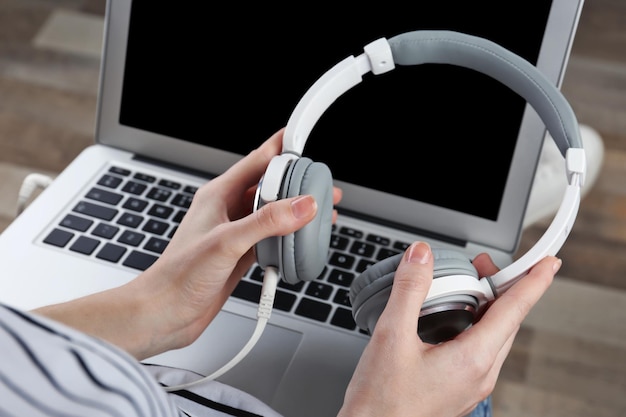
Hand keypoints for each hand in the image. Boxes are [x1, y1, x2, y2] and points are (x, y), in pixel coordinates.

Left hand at [35, 128, 341, 359]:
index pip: (257, 161)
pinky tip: (300, 244)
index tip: (302, 138)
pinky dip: (288, 239)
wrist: (166, 312)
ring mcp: (235, 233)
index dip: (281, 148)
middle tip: (322, 183)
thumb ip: (266, 222)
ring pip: (273, 213)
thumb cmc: (179, 275)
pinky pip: (271, 239)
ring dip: (296, 213)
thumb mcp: (227, 242)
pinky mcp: (241, 254)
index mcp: (219, 194)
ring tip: (320, 213)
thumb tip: (302, 205)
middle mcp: (227, 210)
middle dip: (297, 183)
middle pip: (270, 186)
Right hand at [338, 242, 558, 416]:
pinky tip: (450, 319)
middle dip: (502, 286)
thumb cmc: (381, 401)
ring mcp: (470, 385)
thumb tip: (421, 257)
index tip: (549, 262)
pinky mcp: (458, 389)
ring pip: (493, 336)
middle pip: (506, 321)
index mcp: (473, 359)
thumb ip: (409, 291)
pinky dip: (473, 325)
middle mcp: (480, 374)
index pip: (514, 310)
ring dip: (487, 306)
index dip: (534, 281)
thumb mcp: (391, 336)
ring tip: (465, 285)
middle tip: (482, 262)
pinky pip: (478, 350)